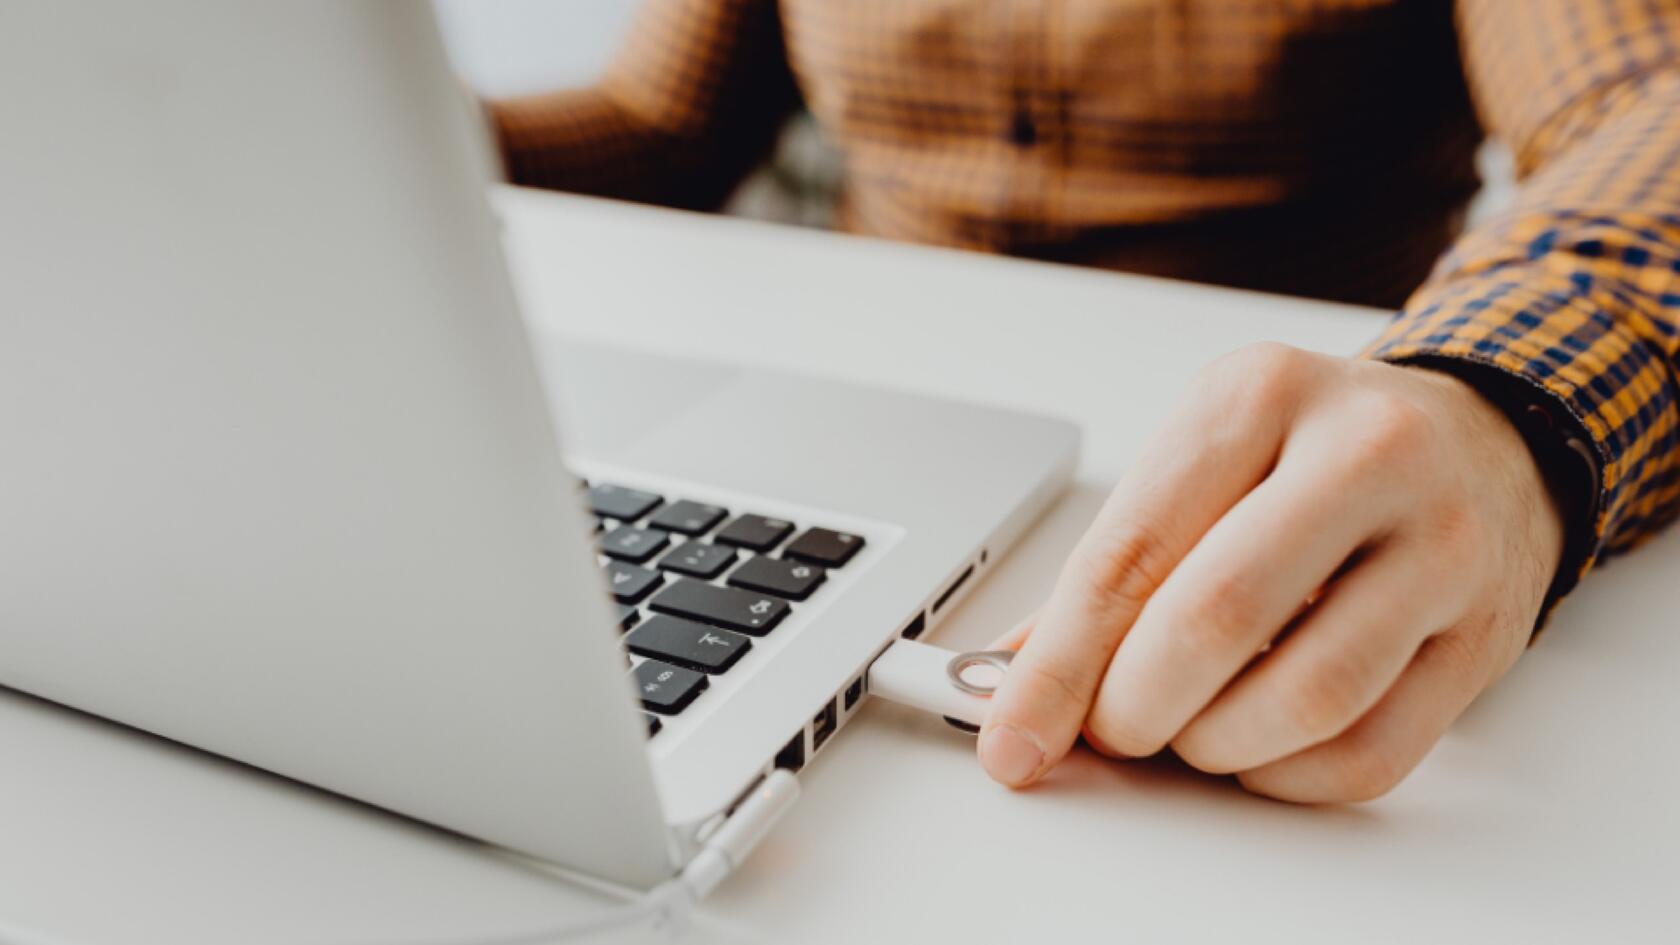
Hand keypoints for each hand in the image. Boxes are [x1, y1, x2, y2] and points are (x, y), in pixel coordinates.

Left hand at [980, 343, 1565, 801]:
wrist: (1482, 443)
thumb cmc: (1313, 457)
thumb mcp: (1203, 465)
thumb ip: (1110, 571)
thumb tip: (1011, 684)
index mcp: (1258, 396)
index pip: (1131, 551)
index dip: (1058, 665)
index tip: (1012, 736)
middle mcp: (1365, 453)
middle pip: (1216, 619)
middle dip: (1134, 708)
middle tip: (1112, 730)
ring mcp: (1442, 543)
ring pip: (1306, 699)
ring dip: (1214, 746)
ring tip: (1189, 729)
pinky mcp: (1484, 635)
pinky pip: (1371, 753)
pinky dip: (1287, 777)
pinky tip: (1261, 746)